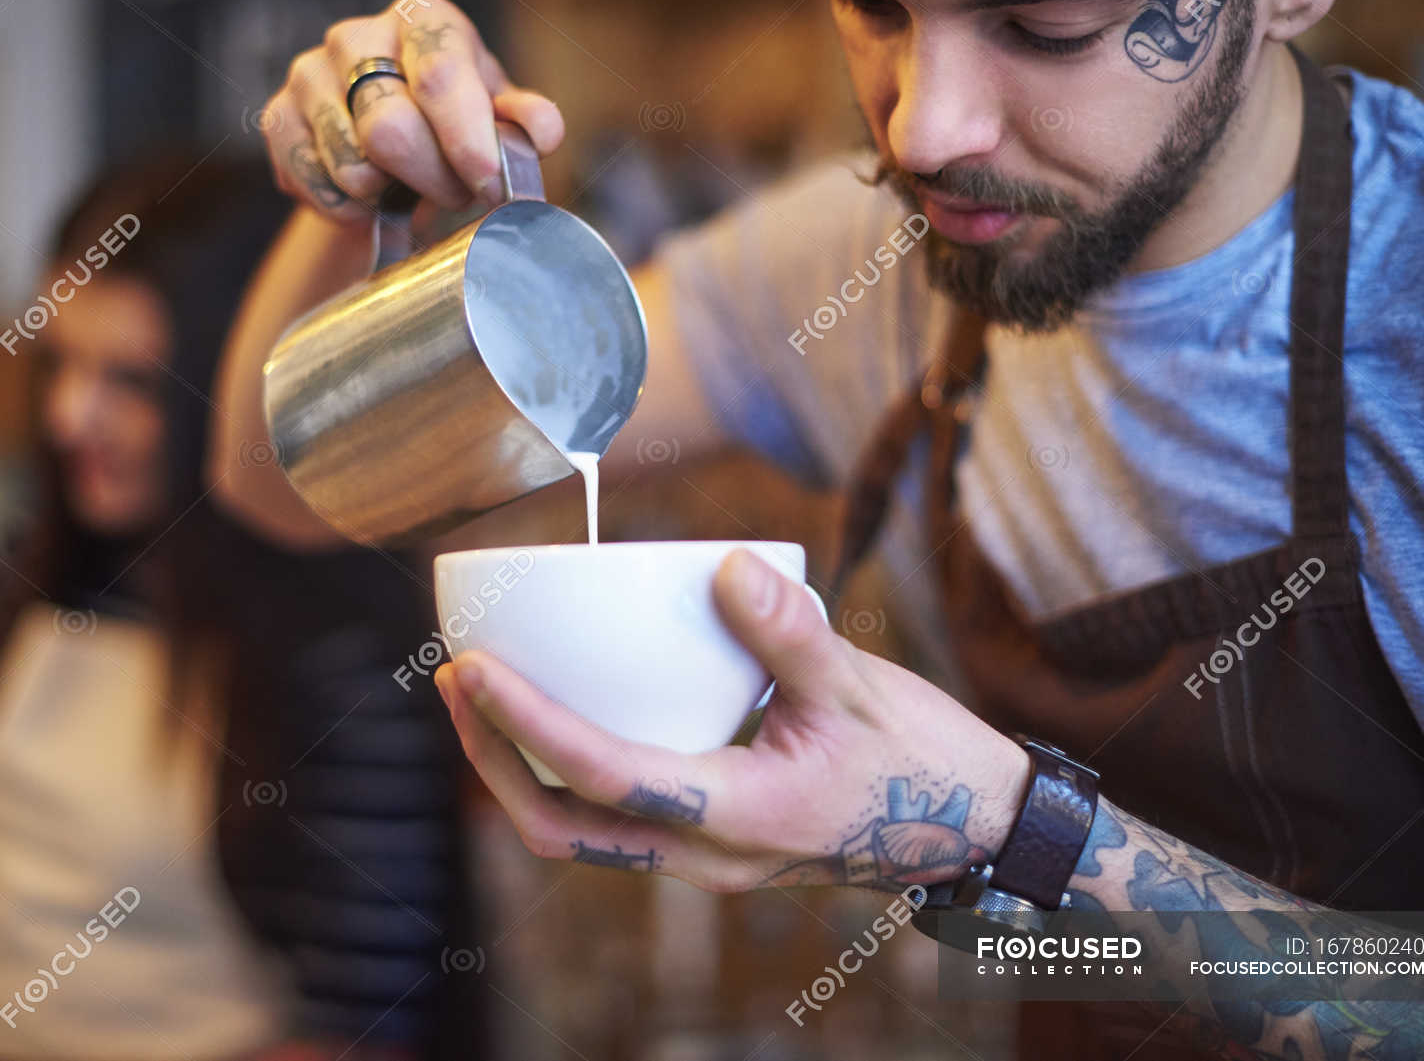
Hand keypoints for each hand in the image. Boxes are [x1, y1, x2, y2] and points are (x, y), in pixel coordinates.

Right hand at [259, 0, 562, 224]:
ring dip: (391, 198)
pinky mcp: (276, 118)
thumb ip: (522, 121)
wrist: (385, 146)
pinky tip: (367, 198)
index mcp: (421, 18)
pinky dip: (349, 211)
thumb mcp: (496, 116)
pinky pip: (317, 187)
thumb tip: (543, 131)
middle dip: (434, 179)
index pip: (440, 72)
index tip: (487, 183)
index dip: (466, 136)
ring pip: (351, 167)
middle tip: (458, 194)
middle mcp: (355, 34)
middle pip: (391, 129)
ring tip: (408, 189)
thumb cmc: (452, 121)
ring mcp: (307, 74)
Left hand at [434, 549, 1031, 892]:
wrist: (970, 828)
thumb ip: (793, 633)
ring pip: (579, 836)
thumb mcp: (863, 688)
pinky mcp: (710, 844)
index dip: (526, 726)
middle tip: (453, 680)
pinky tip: (555, 717)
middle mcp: (707, 855)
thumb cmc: (921, 760)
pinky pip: (612, 824)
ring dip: (517, 774)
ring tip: (481, 697)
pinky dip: (564, 775)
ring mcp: (705, 859)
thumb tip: (726, 565)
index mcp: (738, 816)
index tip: (470, 670)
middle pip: (561, 829)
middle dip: (492, 761)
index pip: (604, 777)